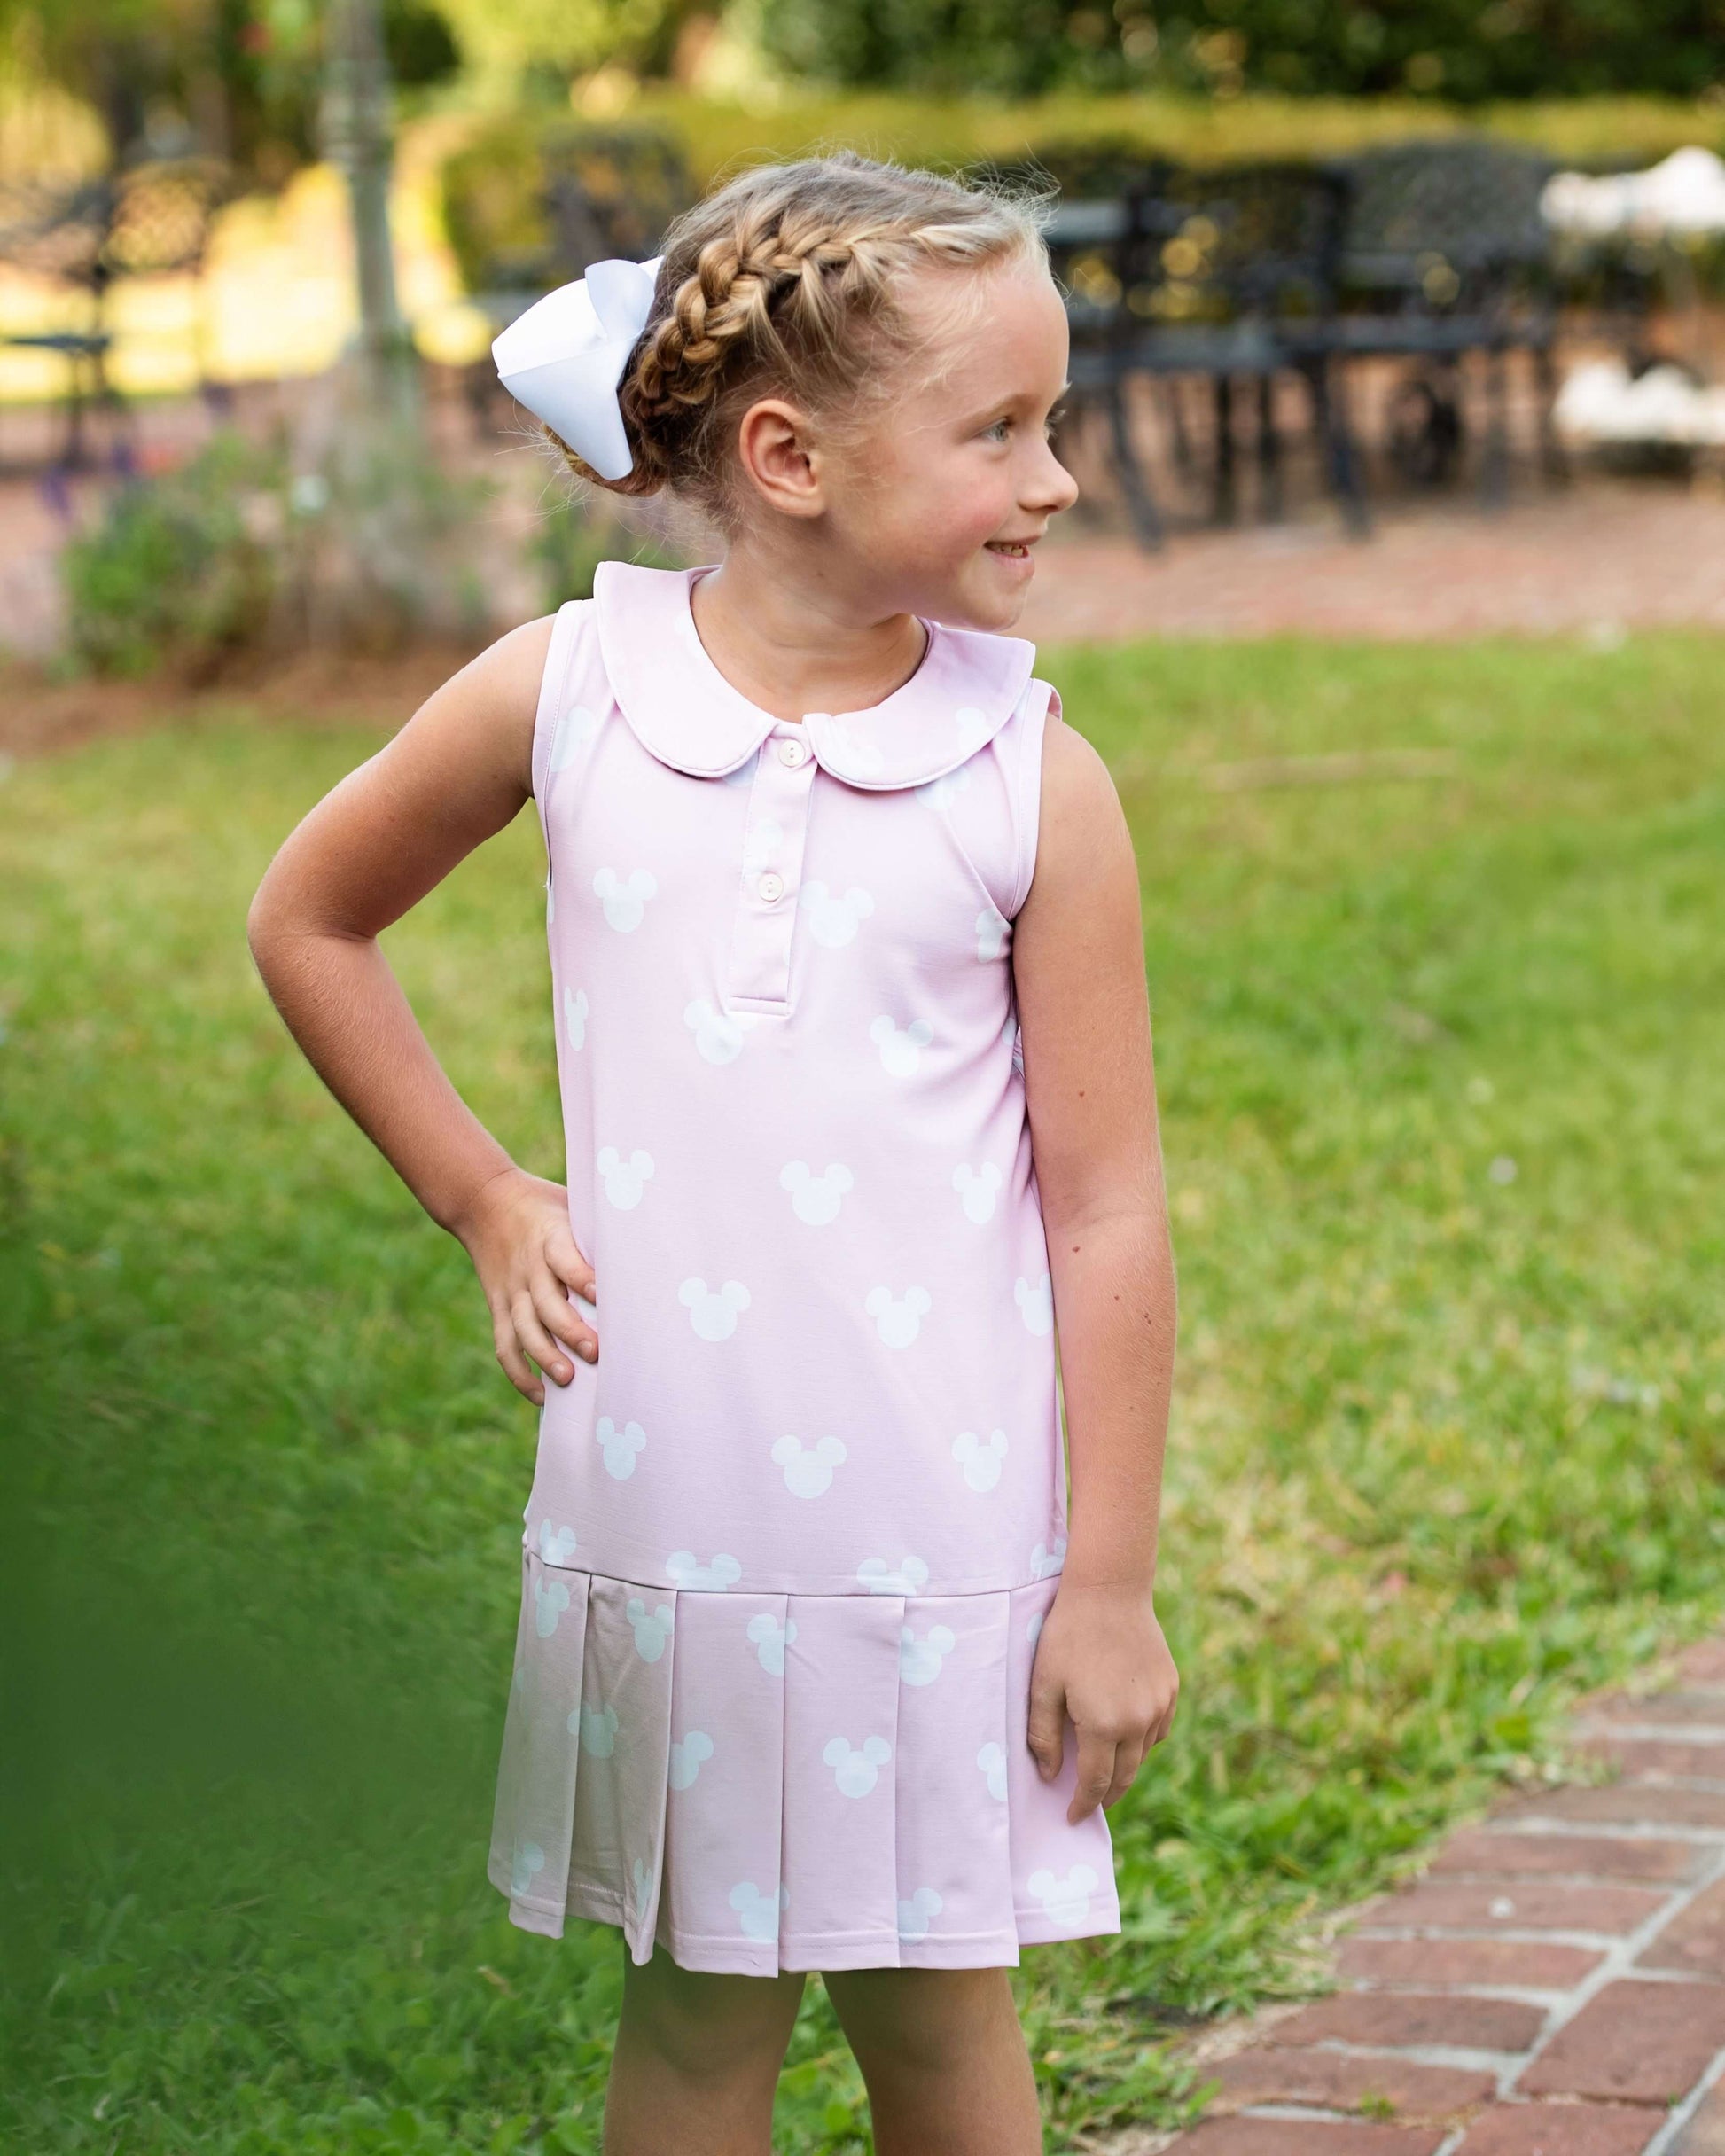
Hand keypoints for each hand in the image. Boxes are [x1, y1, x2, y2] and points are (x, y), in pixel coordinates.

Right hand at [455, 1166, 597, 1403]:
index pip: (566, 1260)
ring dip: (544, 1356)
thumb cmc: (545, 1206)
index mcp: (550, 1237)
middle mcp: (529, 1267)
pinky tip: (541, 1395)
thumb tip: (652, 1244)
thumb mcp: (573, 1204)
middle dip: (570, 1330)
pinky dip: (519, 1372)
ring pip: (523, 1328)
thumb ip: (600, 1228)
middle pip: (546, 1303)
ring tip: (567, 1379)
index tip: (604, 1298)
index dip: (583, 1280)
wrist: (485, 1201)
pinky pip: (504, 1343)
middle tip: (596, 1352)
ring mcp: (512, 1290)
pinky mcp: (498, 1306)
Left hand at [1027, 1581, 1177, 1823]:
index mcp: (1104, 1725)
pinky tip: (1125, 1736)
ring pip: (1143, 1754)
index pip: (1095, 1783)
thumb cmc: (1068, 1635)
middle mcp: (1139, 1722)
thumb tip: (1050, 1775)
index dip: (1083, 1805)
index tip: (1071, 1818)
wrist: (1110, 1591)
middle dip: (1105, 1795)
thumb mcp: (1044, 1684)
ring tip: (1104, 1769)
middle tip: (1089, 1803)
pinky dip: (1142, 1742)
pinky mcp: (1171, 1688)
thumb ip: (1044, 1734)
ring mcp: (1160, 1705)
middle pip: (1124, 1776)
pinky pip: (1158, 1730)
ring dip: (1124, 1768)